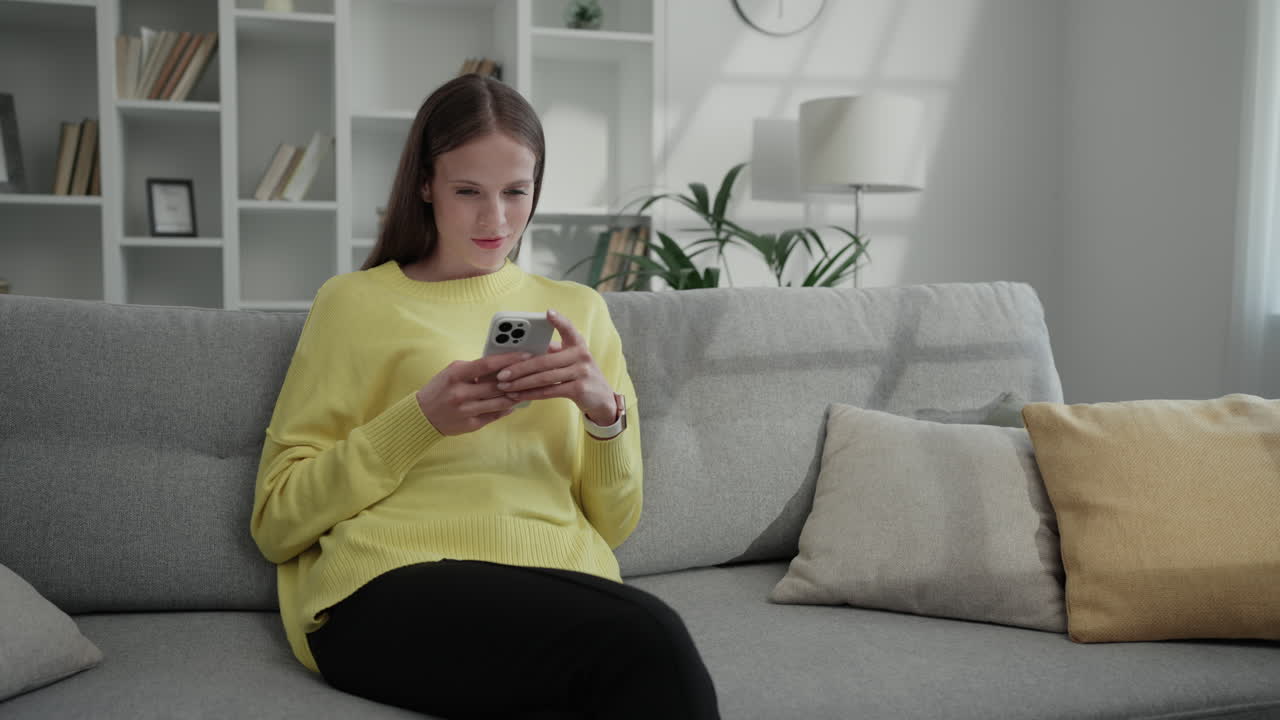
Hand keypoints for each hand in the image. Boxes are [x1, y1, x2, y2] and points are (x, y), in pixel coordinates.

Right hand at [415, 351, 529, 435]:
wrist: (423, 415)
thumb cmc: (441, 389)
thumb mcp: (453, 372)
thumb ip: (475, 369)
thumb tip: (502, 364)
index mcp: (456, 375)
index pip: (487, 364)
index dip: (509, 359)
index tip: (525, 355)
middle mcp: (461, 393)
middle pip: (497, 385)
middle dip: (516, 380)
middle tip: (531, 374)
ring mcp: (466, 410)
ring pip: (500, 402)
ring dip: (514, 396)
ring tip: (523, 389)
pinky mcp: (471, 424)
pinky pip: (495, 415)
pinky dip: (506, 409)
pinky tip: (511, 403)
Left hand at [494, 309, 616, 423]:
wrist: (601, 398)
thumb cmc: (577, 375)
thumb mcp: (570, 360)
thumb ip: (552, 353)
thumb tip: (519, 352)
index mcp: (577, 344)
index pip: (569, 329)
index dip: (559, 321)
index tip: (548, 313)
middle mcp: (581, 355)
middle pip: (545, 360)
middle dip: (519, 368)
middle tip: (501, 373)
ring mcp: (582, 372)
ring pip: (545, 377)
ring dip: (521, 383)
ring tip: (504, 386)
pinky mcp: (580, 389)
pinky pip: (549, 391)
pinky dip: (530, 394)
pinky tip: (517, 396)